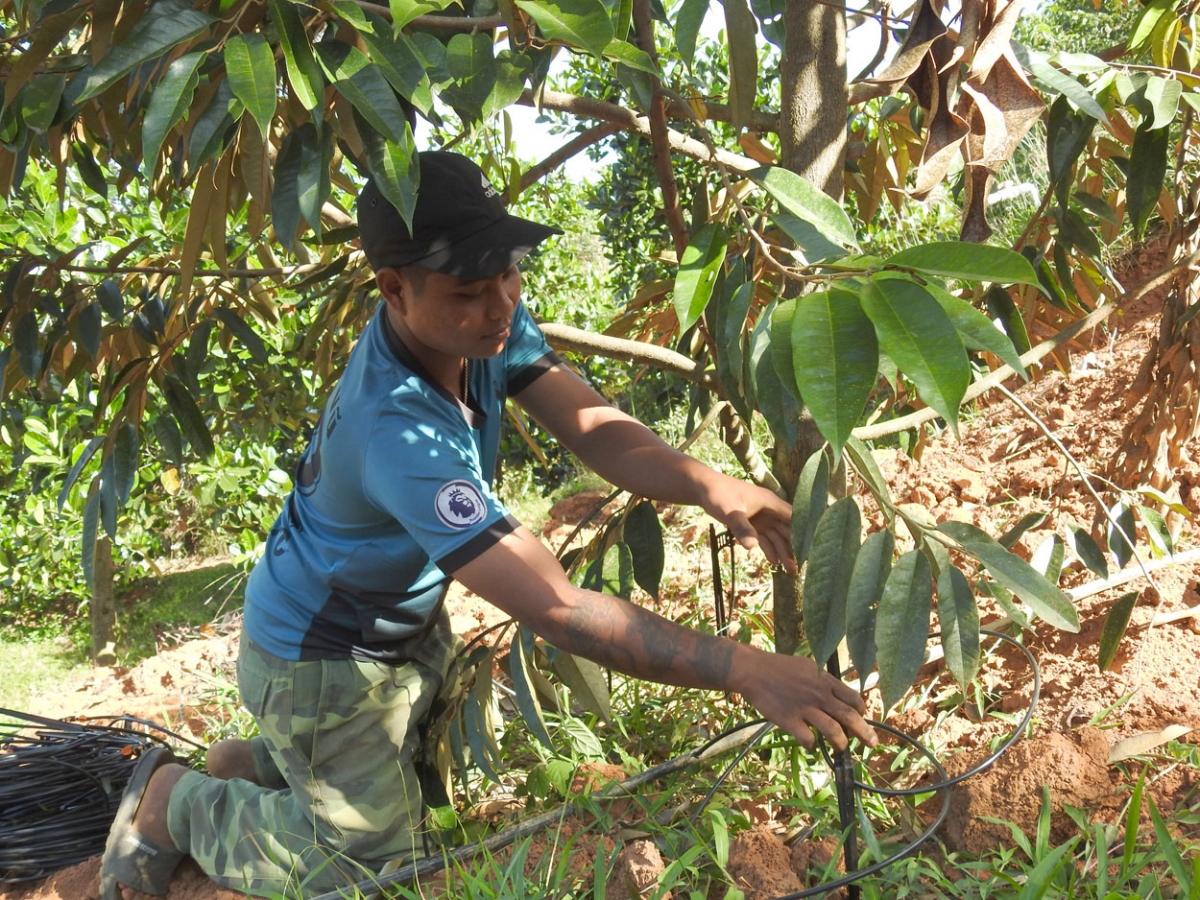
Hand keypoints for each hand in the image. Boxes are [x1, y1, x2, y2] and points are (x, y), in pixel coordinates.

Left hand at [701, 473, 796, 573]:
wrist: (704, 488)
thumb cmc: (719, 494)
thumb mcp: (730, 511)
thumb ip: (741, 527)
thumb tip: (752, 546)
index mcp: (770, 502)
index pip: (793, 518)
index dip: (803, 532)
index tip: (811, 549)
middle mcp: (770, 511)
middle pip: (787, 530)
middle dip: (794, 547)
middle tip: (800, 567)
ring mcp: (762, 518)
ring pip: (776, 537)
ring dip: (783, 552)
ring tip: (790, 570)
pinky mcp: (752, 525)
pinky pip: (764, 539)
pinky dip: (769, 549)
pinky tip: (774, 563)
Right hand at [731, 646, 876, 751]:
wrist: (754, 671)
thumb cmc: (780, 667)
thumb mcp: (808, 667)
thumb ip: (824, 681)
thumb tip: (838, 696)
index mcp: (825, 680)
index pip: (854, 699)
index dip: (862, 712)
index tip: (862, 719)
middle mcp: (820, 695)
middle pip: (850, 717)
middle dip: (865, 733)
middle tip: (872, 744)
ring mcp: (805, 708)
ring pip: (833, 731)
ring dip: (841, 743)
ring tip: (840, 748)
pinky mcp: (790, 720)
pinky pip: (808, 739)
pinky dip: (812, 745)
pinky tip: (810, 744)